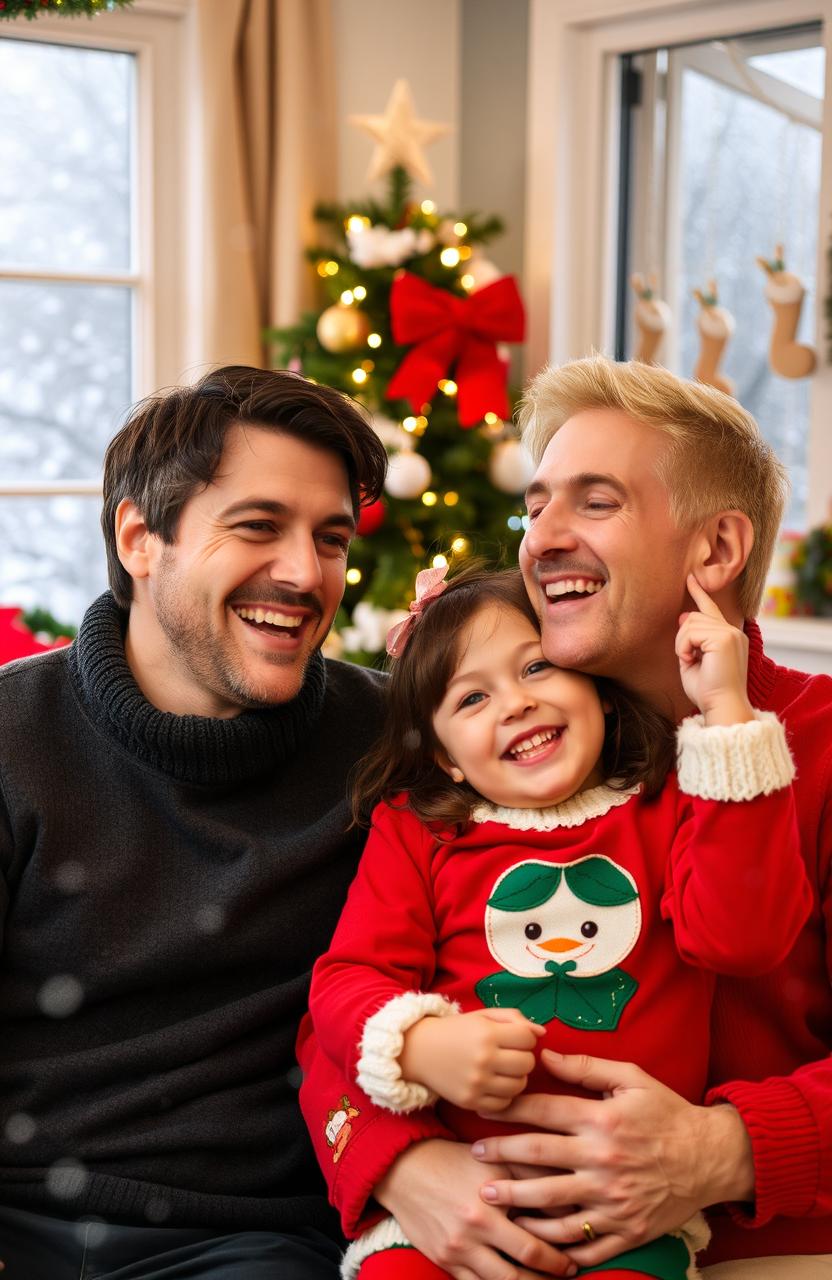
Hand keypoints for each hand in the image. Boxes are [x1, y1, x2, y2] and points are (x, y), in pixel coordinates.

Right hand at [375, 1138, 577, 1278]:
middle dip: (548, 1278)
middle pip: (520, 1270)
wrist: (404, 1168)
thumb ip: (530, 1172)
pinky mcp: (443, 1261)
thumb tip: (566, 1191)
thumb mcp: (494, 1159)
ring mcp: (457, 1250)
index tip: (575, 1260)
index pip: (534, 1242)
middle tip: (567, 1277)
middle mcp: (473, 1231)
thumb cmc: (454, 1160)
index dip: (558, 1257)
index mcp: (489, 1204)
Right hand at [400, 1009, 544, 1112]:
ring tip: (502, 1070)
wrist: (419, 1051)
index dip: (524, 1037)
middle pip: (527, 1063)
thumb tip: (542, 1032)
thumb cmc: (457, 1030)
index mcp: (487, 1033)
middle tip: (509, 1055)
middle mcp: (483, 1059)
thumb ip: (514, 1018)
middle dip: (522, 1057)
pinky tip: (493, 1084)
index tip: (513, 1038)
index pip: (528, 1038)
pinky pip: (504, 1104)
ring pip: (519, 1086)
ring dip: (515, 1077)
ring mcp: (476, 1083)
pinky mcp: (470, 1102)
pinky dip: (503, 1096)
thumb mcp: (483, 1016)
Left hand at [471, 1050, 753, 1266]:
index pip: (543, 1112)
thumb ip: (587, 1068)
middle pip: (538, 1159)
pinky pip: (583, 1244)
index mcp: (602, 1121)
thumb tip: (545, 1055)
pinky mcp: (625, 1230)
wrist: (711, 1158)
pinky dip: (555, 1244)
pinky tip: (532, 1236)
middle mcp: (603, 1161)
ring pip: (552, 1206)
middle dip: (500, 1157)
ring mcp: (613, 1200)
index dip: (508, 1109)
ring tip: (489, 1197)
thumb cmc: (667, 1113)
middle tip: (474, 1156)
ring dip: (517, 1202)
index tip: (482, 1107)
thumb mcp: (632, 1079)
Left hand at [676, 575, 753, 725]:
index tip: (691, 579)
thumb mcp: (692, 662)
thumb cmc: (707, 692)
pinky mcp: (724, 637)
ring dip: (682, 644)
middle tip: (688, 659)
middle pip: (695, 616)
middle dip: (683, 638)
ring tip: (691, 661)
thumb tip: (684, 615)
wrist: (721, 706)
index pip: (712, 610)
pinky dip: (684, 647)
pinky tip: (691, 660)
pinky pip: (690, 632)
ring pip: (690, 622)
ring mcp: (730, 633)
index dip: (700, 593)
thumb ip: (689, 640)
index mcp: (729, 637)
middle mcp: (733, 632)